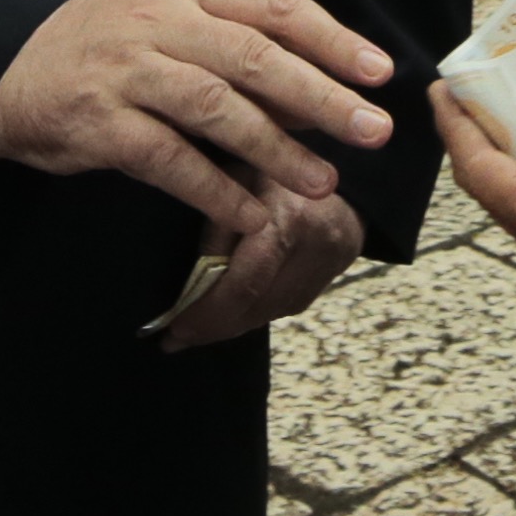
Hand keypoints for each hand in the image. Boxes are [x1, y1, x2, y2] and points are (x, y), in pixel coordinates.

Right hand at [0, 0, 393, 237]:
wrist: (2, 70)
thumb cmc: (102, 48)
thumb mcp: (165, 21)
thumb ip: (231, 44)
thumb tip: (315, 85)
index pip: (272, 5)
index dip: (331, 37)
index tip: (378, 70)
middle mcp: (159, 23)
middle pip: (255, 57)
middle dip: (321, 96)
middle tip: (372, 130)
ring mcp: (128, 72)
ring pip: (217, 108)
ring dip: (277, 149)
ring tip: (323, 180)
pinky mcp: (100, 124)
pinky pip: (170, 160)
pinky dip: (214, 189)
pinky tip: (250, 214)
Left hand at [154, 184, 366, 351]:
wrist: (342, 189)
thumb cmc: (276, 176)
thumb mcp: (240, 178)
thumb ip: (219, 226)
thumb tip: (191, 284)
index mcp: (288, 221)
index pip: (246, 281)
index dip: (210, 311)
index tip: (174, 328)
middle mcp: (310, 255)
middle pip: (254, 308)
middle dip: (211, 327)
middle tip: (174, 339)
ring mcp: (320, 278)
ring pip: (263, 316)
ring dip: (225, 328)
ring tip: (190, 332)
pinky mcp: (318, 290)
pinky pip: (274, 313)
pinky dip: (245, 318)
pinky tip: (222, 317)